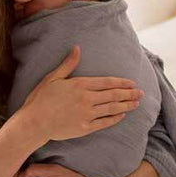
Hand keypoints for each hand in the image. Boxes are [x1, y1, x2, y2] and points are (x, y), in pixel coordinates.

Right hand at [19, 46, 142, 141]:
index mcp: (79, 85)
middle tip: (141, 93)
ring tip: (136, 103)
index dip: (121, 83)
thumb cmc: (41, 99)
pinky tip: (122, 115)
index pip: (107, 82)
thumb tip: (77, 49)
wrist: (34, 122)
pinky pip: (104, 122)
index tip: (132, 83)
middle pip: (113, 95)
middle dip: (129, 93)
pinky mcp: (85, 128)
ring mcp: (87, 114)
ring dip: (126, 105)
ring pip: (112, 108)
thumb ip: (68, 64)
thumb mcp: (53, 78)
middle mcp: (86, 99)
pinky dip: (115, 118)